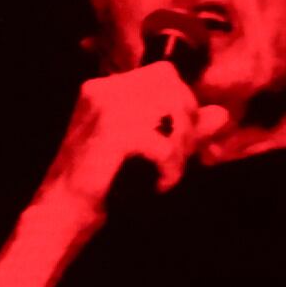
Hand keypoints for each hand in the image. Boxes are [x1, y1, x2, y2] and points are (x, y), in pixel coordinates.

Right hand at [39, 60, 228, 217]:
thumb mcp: (152, 154)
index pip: (164, 73)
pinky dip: (169, 168)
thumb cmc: (105, 185)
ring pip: (169, 109)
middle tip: (179, 159)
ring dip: (180, 147)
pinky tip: (159, 187)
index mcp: (105, 88)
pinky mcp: (110, 133)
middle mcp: (102, 90)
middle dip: (185, 121)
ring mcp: (104, 108)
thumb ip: (184, 132)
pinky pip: (162, 144)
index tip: (184, 140)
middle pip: (170, 84)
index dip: (184, 103)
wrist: (63, 213)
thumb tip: (222, 114)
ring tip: (169, 175)